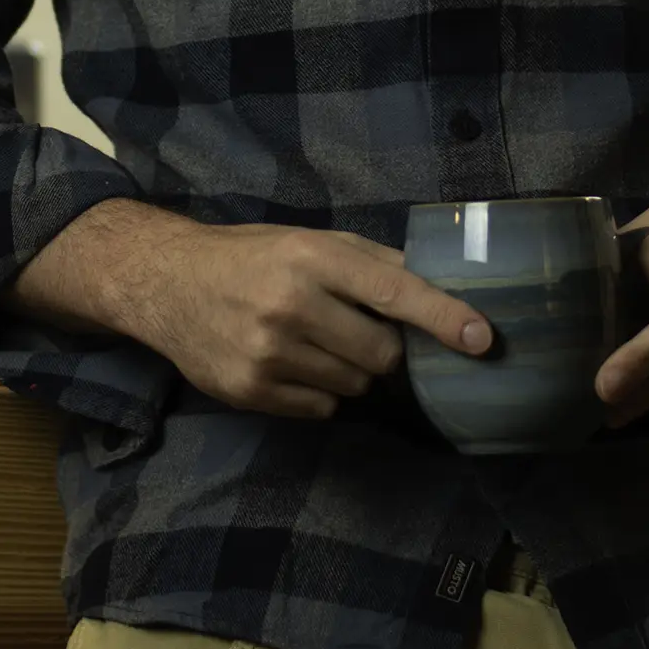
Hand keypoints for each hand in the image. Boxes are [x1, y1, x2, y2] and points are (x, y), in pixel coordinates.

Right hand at [12, 203, 492, 421]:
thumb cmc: (250, 255)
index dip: (443, 316)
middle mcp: (292, 303)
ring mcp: (269, 352)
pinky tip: (289, 364)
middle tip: (357, 331)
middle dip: (384, 350)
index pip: (394, 289)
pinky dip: (318, 393)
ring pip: (354, 385)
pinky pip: (321, 409)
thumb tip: (439, 283)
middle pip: (382, 353)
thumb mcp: (308, 239)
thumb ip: (370, 260)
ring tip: (312, 342)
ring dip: (349, 371)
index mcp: (313, 256)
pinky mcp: (250, 391)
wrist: (165, 282)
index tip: (483, 339)